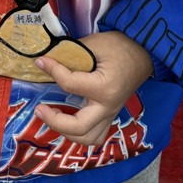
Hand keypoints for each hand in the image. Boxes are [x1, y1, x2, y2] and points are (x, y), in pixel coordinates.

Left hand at [34, 31, 152, 146]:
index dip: (52, 70)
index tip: (41, 62)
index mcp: (104, 88)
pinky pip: (95, 134)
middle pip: (78, 127)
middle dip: (55, 121)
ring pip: (87, 138)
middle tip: (39, 109)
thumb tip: (46, 61)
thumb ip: (70, 54)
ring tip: (52, 116)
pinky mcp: (111, 115)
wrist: (144, 52)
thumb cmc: (120, 46)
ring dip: (66, 132)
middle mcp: (108, 107)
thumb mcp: (94, 44)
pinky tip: (67, 120)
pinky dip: (79, 133)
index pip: (70, 84)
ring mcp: (111, 114)